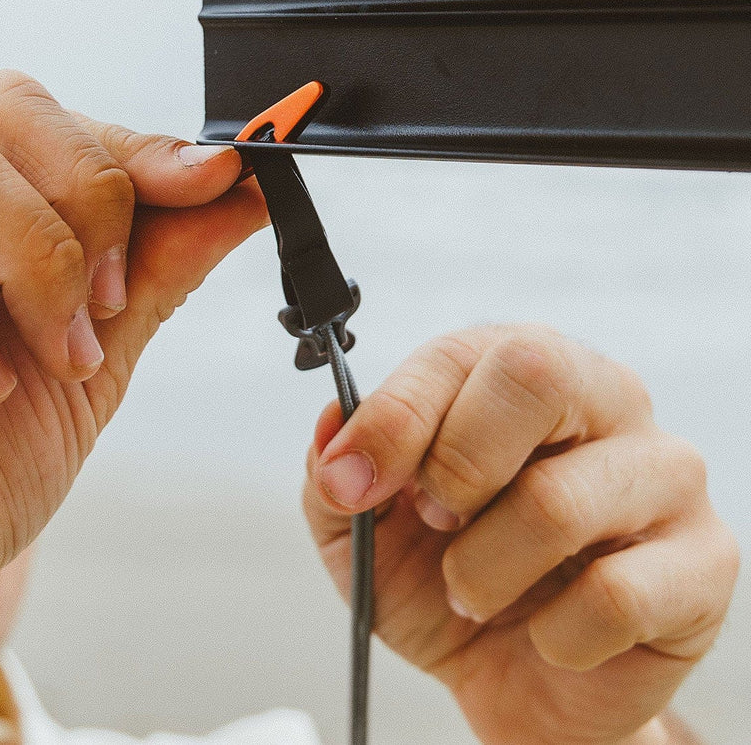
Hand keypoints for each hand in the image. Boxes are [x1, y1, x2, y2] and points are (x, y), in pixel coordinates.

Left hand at [302, 325, 738, 744]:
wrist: (514, 685)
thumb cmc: (442, 581)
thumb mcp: (362, 527)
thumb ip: (335, 468)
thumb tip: (334, 425)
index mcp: (517, 370)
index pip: (460, 354)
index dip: (393, 422)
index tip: (353, 485)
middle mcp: (603, 399)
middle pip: (533, 373)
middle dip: (455, 468)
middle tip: (434, 524)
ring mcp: (665, 474)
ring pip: (557, 502)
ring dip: (482, 572)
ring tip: (474, 593)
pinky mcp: (705, 560)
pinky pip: (614, 597)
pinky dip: (553, 636)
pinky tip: (548, 635)